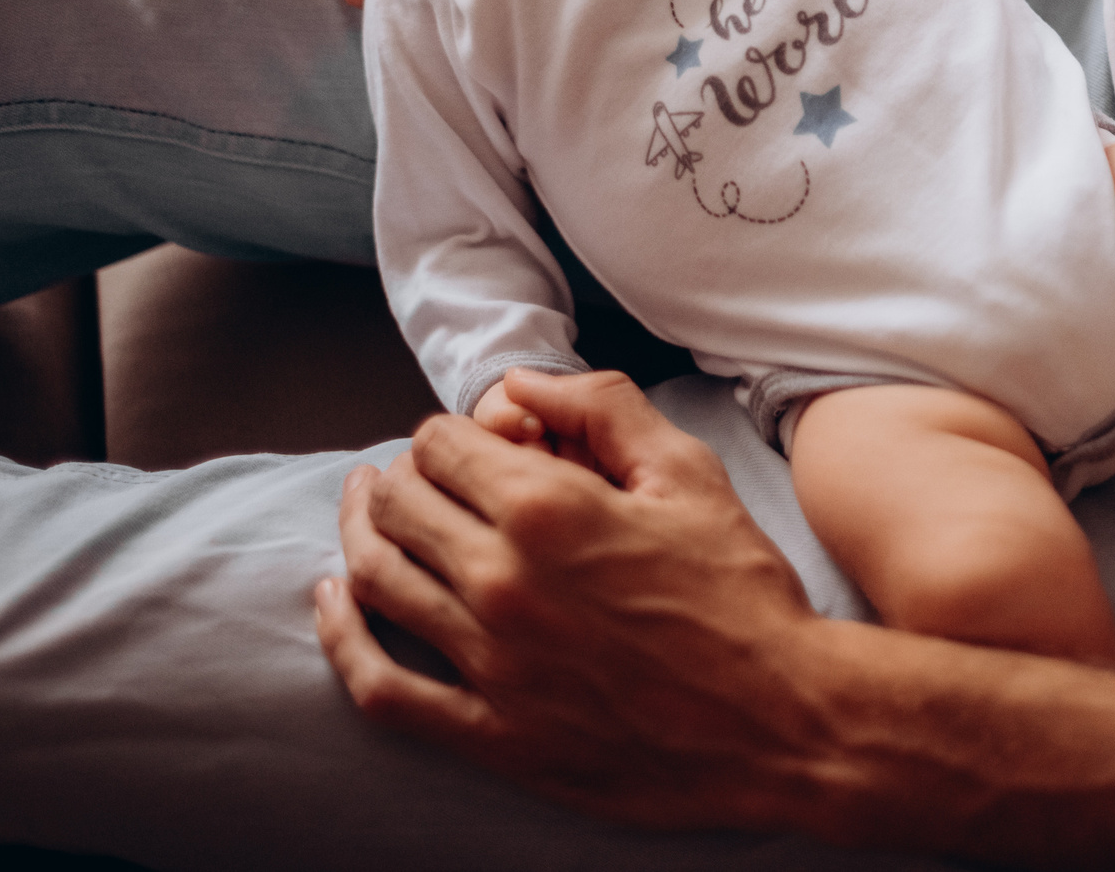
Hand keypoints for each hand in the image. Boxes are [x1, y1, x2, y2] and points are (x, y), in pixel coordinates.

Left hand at [316, 371, 835, 831]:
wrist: (781, 719)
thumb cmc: (742, 594)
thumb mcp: (690, 474)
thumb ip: (605, 408)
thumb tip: (525, 382)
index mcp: (551, 510)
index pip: (443, 446)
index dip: (443, 434)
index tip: (457, 445)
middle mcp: (504, 580)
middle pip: (399, 506)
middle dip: (393, 478)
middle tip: (399, 476)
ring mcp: (491, 662)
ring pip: (377, 581)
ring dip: (356, 536)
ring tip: (361, 517)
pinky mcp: (491, 733)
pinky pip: (381, 687)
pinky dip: (340, 640)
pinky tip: (332, 606)